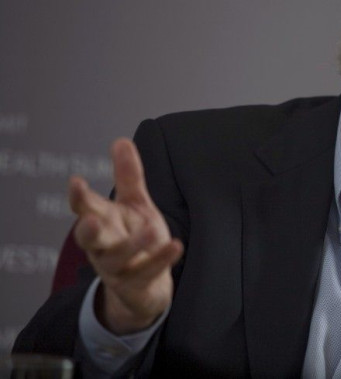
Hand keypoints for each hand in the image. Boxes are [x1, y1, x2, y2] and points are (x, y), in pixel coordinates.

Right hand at [69, 138, 183, 334]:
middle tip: (89, 220)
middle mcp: (103, 246)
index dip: (79, 197)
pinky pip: (148, 271)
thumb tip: (120, 140)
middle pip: (90, 239)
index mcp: (102, 222)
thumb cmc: (136, 238)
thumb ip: (128, 176)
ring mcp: (118, 268)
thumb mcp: (135, 204)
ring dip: (132, 244)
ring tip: (151, 229)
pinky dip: (162, 259)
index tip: (76, 182)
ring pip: (118, 257)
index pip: (85, 208)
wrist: (146, 286)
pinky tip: (177, 245)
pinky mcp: (137, 283)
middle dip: (87, 229)